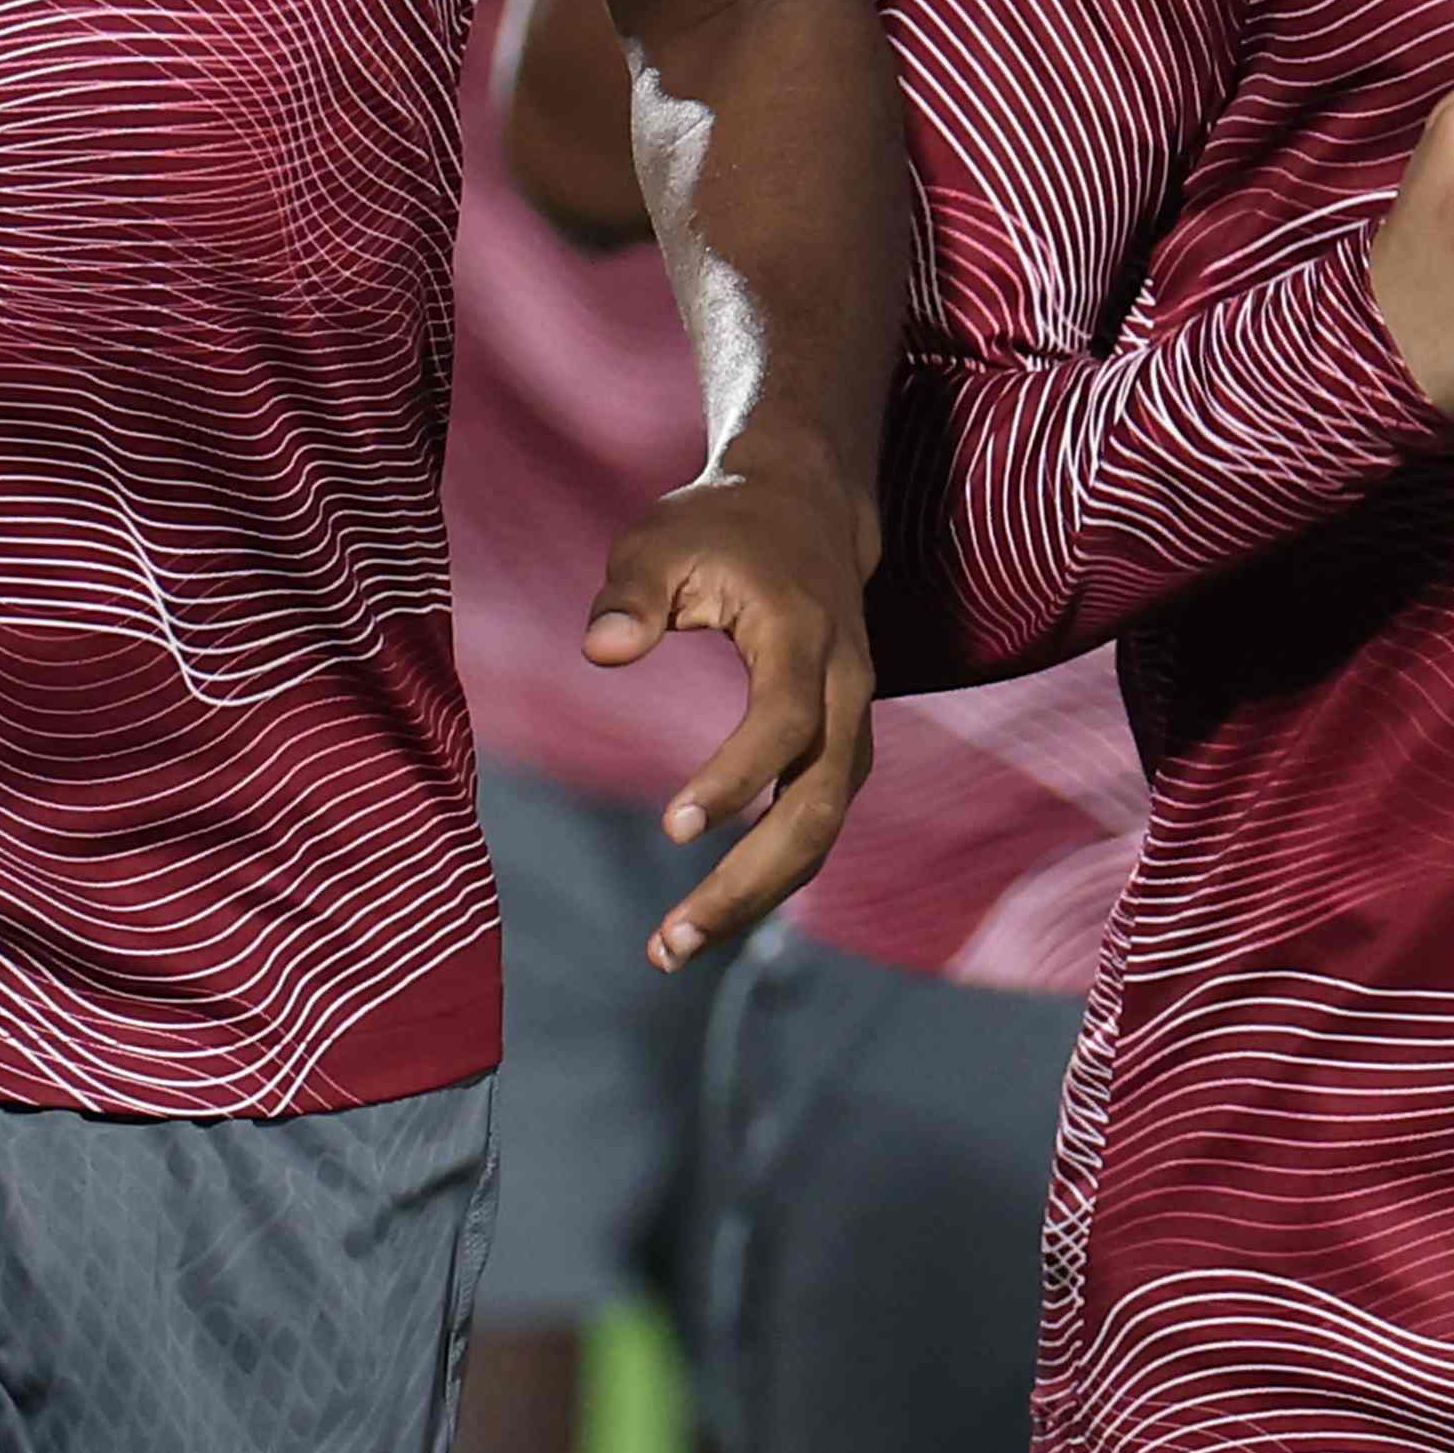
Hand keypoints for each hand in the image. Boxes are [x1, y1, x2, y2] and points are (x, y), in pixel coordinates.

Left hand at [586, 456, 878, 970]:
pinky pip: (814, 821)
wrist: (807, 506)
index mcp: (803, 635)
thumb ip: (632, 593)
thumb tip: (602, 651)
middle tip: (671, 939)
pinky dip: (771, 871)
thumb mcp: (663, 538)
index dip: (735, 778)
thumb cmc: (721, 524)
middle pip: (816, 805)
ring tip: (674, 946)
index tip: (673, 828)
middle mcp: (845, 687)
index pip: (783, 723)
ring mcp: (851, 721)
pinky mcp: (839, 743)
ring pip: (821, 827)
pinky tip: (711, 910)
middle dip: (749, 881)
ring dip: (758, 894)